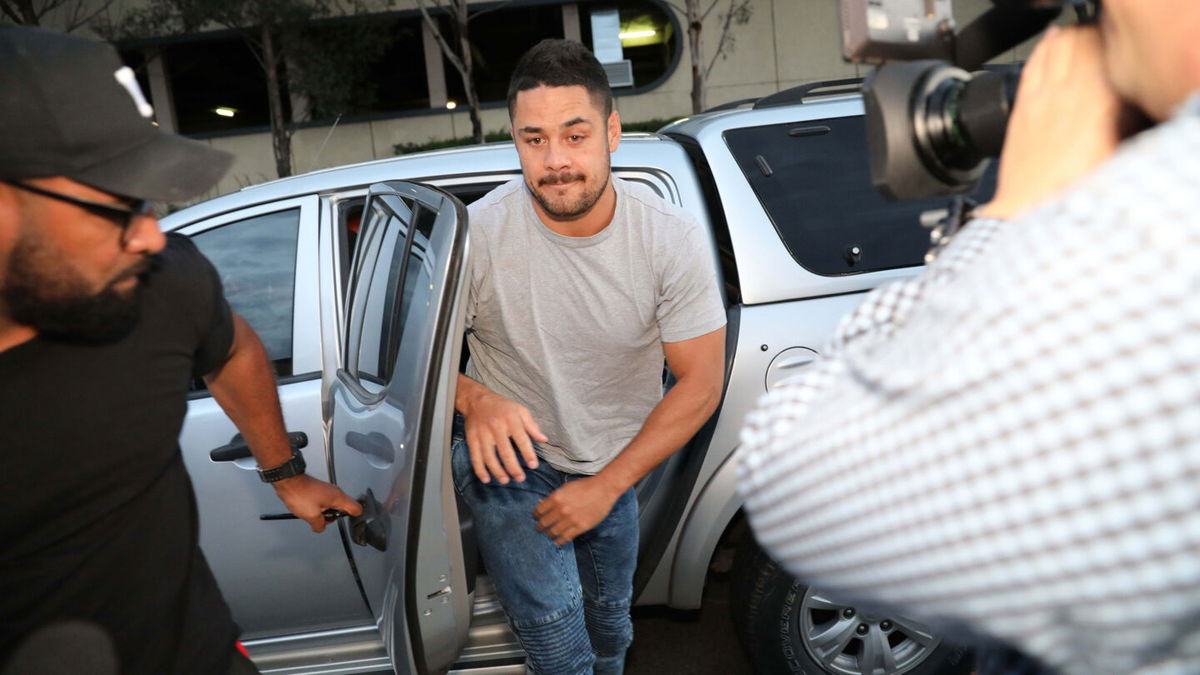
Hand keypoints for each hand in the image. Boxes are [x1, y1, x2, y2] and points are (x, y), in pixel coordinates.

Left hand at [272, 474, 362, 532]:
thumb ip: (319, 525)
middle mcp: (335, 492)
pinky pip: (325, 502)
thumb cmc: (300, 494)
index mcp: (338, 498)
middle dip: (332, 517)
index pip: (356, 508)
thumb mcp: (311, 516)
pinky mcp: (320, 490)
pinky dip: (319, 508)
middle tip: (321, 518)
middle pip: (343, 509)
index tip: (347, 522)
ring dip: (324, 512)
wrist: (289, 481)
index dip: (354, 517)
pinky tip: (309, 508)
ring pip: (333, 506)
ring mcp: (328, 490)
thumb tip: (320, 528)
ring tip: (312, 513)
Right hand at [462, 390, 547, 483]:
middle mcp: (496, 426)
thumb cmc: (502, 406)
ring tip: (505, 480)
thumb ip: (532, 425)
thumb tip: (544, 439)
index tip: (533, 465)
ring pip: (489, 457)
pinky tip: (486, 479)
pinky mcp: (471, 439)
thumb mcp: (520, 410)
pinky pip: (475, 457)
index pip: (521, 439)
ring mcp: (482, 433)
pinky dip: (480, 470)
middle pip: (505, 451)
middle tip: (520, 478)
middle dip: (513, 467)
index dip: (528, 454)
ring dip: (497, 471)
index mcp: (510, 419)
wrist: (476, 399)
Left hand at [533, 477, 622, 545]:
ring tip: (549, 534)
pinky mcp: (580, 527)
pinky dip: (559, 541)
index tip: (536, 517)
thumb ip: (554, 497)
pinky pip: (566, 537)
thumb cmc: (585, 486)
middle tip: (539, 528)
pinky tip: (557, 541)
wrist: (603, 489)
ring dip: (549, 534)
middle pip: (544, 523)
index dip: (535, 515)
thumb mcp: (566, 487)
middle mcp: (561, 510)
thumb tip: (541, 504)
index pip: (539, 511)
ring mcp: (571, 519)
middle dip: (540, 527)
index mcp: (556, 498)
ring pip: (553, 532)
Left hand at [978, 25, 1132, 219]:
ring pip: (1055, 50)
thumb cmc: (1072, 190)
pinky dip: (1041, 50)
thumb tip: (1124, 109)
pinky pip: (1032, 67)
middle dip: (1089, 38)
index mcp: (1096, 102)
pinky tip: (1047, 45)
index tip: (1112, 47)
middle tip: (1096, 42)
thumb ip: (1122, 123)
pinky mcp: (1021, 108)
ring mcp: (1040, 99)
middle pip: (1079, 44)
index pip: (1104, 53)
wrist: (1030, 208)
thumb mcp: (1115, 156)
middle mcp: (1066, 94)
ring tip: (1075, 37)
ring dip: (1066, 39)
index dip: (1108, 44)